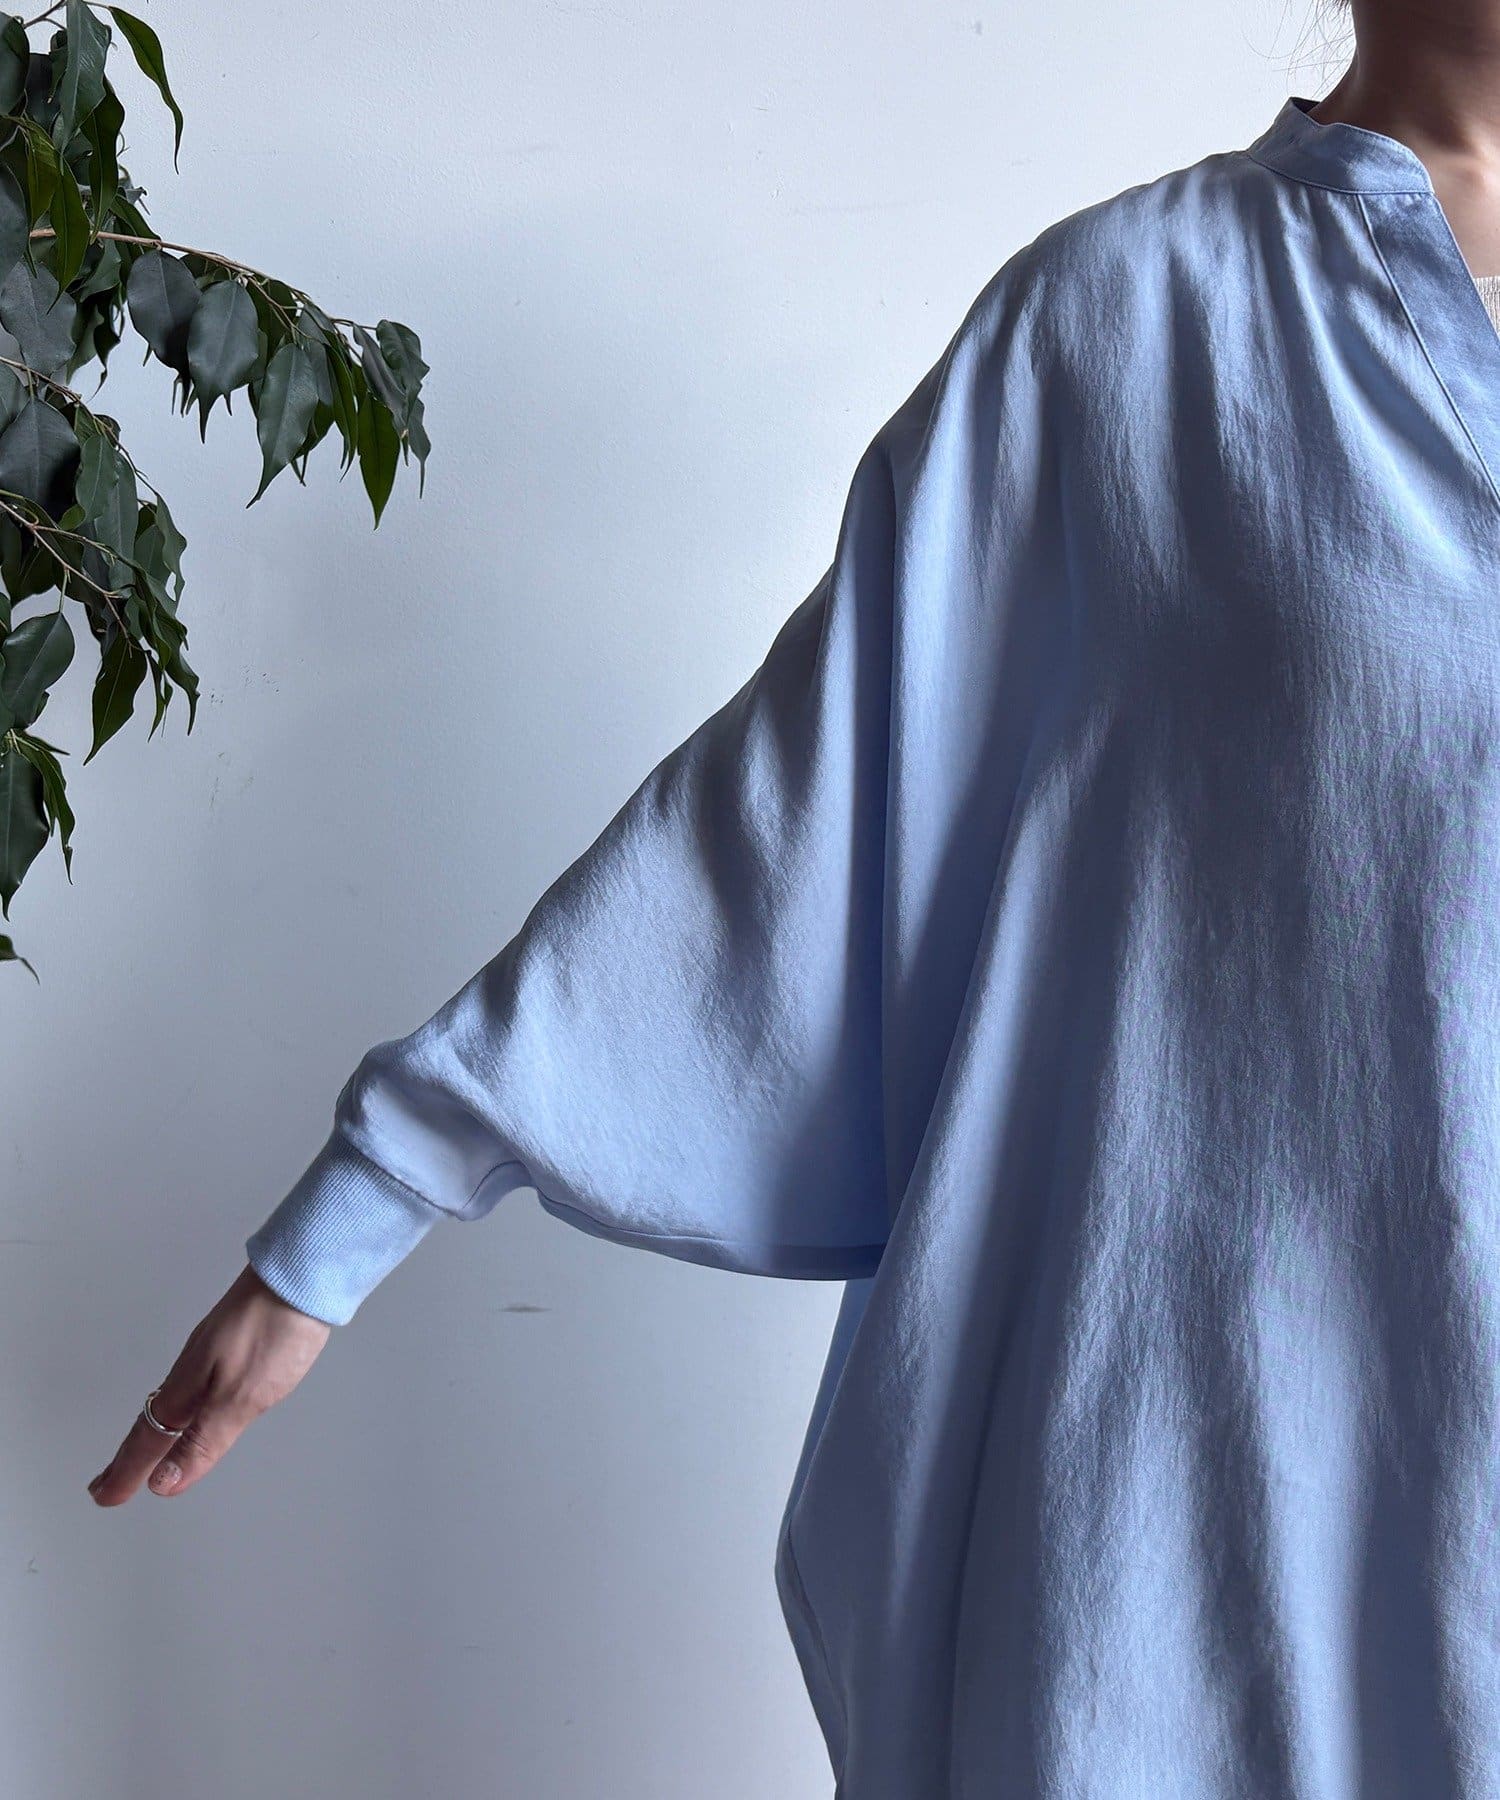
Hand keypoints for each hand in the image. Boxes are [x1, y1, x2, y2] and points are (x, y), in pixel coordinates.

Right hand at [87, 1262, 331, 1505]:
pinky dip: (179, 1409)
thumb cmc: (274, 1331)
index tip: (106, 1498)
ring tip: (141, 1454)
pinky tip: (191, 1407)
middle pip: (152, 1422)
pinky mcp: (231, 1341)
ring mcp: (210, 1353)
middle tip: (106, 1484)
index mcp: (189, 1387)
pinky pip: (191, 1386)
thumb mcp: (241, 1397)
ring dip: (152, 1433)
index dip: (129, 1472)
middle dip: (128, 1457)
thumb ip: (203, 1440)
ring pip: (171, 1403)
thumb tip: (162, 1483)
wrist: (302, 1273)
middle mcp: (192, 1369)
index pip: (150, 1440)